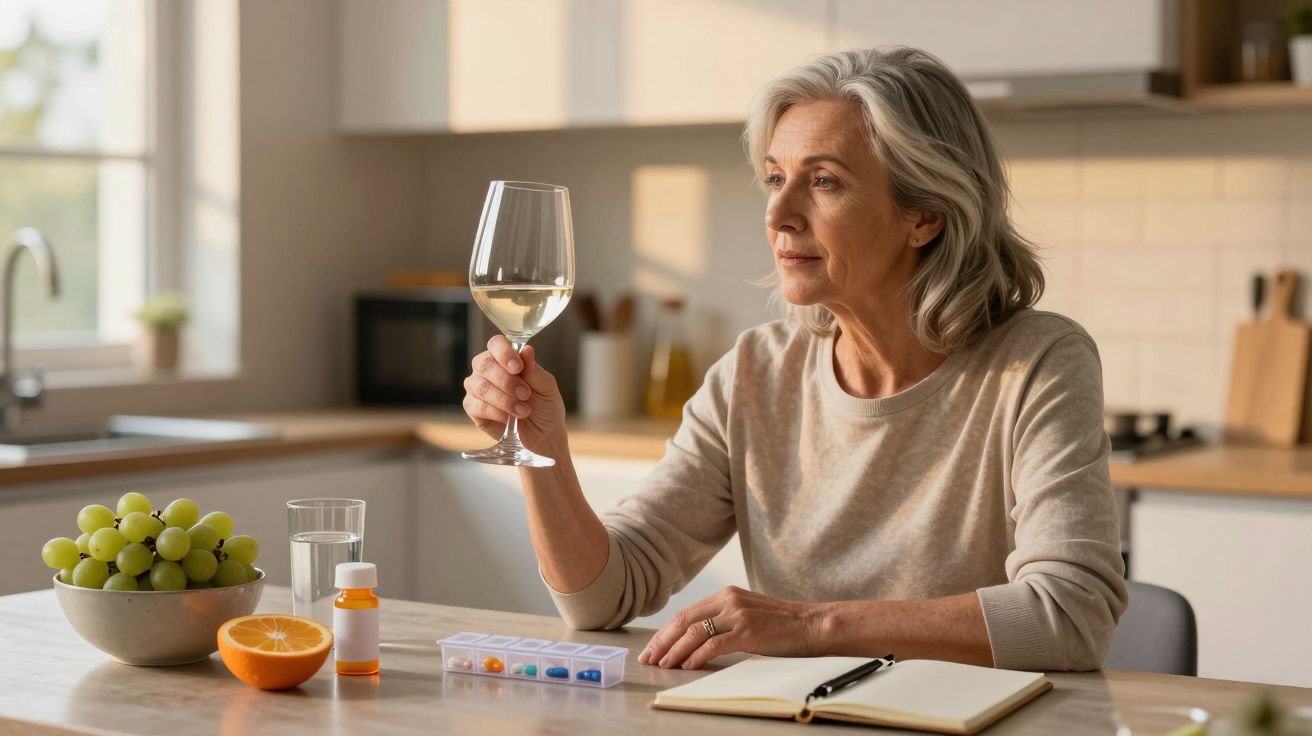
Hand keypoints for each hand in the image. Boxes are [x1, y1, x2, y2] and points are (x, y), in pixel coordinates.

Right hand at [463, 335, 566, 451]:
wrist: (543, 436)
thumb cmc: (545, 407)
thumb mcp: (546, 387)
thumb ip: (534, 370)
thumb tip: (526, 350)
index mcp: (506, 358)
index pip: (496, 344)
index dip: (504, 353)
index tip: (518, 368)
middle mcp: (487, 369)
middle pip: (484, 364)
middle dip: (506, 381)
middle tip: (525, 394)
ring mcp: (477, 387)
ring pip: (479, 386)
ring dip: (503, 399)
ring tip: (523, 411)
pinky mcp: (472, 407)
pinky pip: (476, 405)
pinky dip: (495, 412)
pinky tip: (509, 419)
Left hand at [637, 586, 827, 669]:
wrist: (814, 624)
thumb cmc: (783, 624)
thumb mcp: (749, 613)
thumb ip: (725, 619)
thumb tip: (697, 639)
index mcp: (726, 594)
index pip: (686, 613)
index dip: (666, 631)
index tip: (653, 647)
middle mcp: (728, 600)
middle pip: (684, 621)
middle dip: (662, 641)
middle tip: (648, 658)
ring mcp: (738, 615)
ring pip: (694, 633)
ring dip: (675, 651)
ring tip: (663, 665)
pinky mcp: (748, 632)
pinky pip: (714, 645)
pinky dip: (696, 656)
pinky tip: (687, 666)